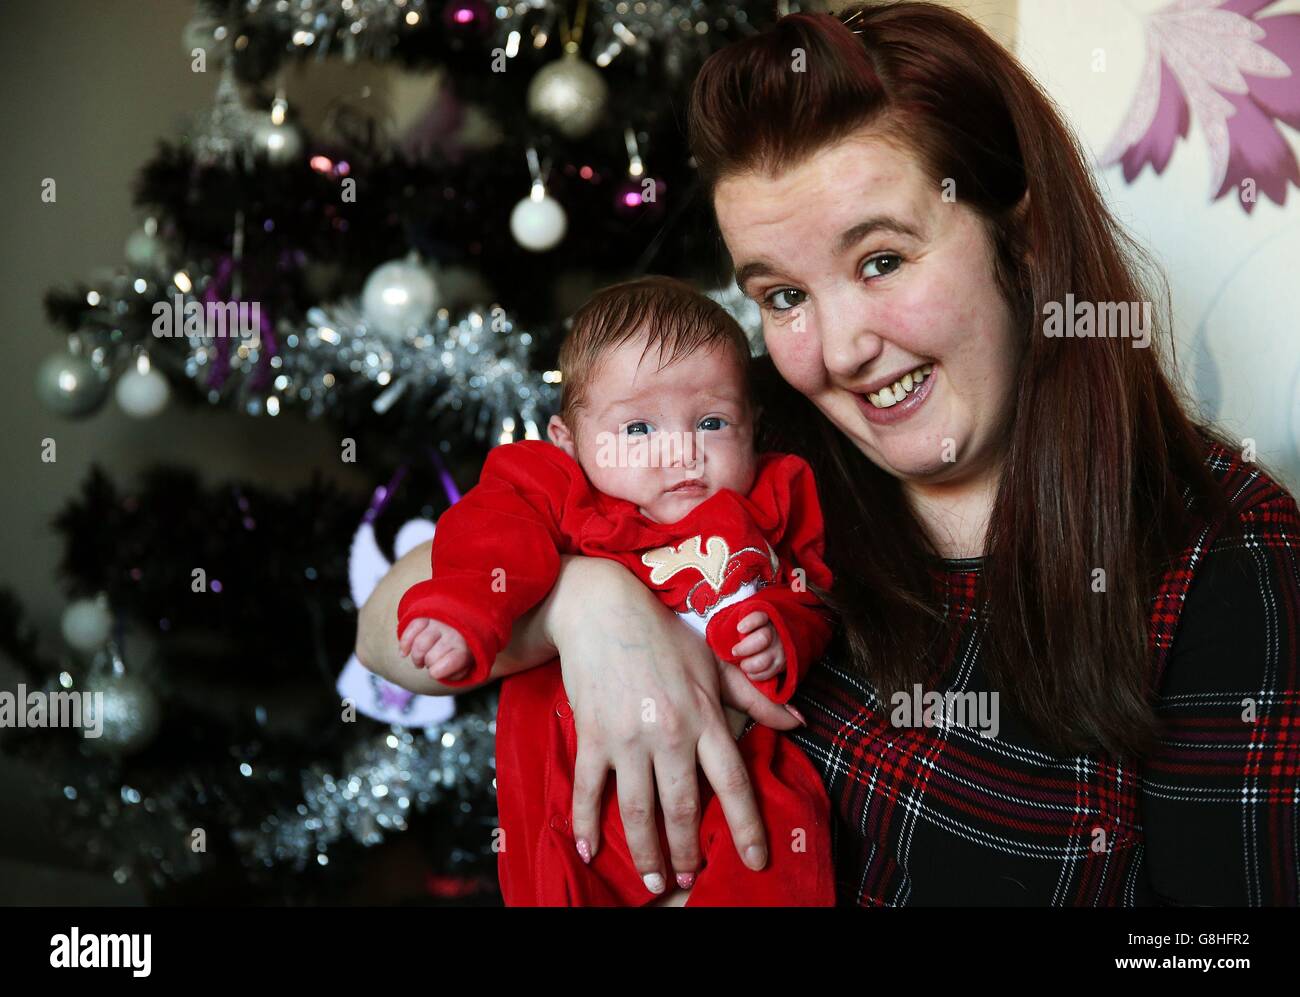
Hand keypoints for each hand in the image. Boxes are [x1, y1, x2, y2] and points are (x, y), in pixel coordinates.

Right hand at [398, 617, 471, 681]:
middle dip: (427, 665)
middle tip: (429, 665)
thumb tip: (436, 672)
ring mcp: (439, 621)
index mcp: (465, 646)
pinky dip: (404, 644)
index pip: (449, 663)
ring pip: (419, 645)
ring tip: (419, 661)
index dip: (436, 672)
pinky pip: (411, 629)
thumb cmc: (464, 647)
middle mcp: (453, 632)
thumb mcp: (468, 663)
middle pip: (430, 657)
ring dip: (416, 658)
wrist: (467, 620)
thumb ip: (456, 673)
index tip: (434, 672)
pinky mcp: (426, 614)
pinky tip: (404, 653)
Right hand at [545, 558, 800, 895]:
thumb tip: (798, 722)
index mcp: (706, 717)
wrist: (603, 609)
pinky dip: (586, 823)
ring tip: (653, 880)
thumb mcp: (716, 663)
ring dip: (647, 852)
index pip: (733, 784)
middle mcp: (671, 733)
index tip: (756, 861)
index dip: (746, 828)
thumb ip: (757, 697)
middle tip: (688, 878)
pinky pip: (589, 790)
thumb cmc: (664, 636)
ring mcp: (629, 737)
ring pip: (639, 810)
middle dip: (686, 853)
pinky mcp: (593, 735)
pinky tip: (589, 849)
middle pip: (683, 808)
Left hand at [729, 611, 785, 681]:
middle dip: (746, 647)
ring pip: (766, 658)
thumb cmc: (745, 637)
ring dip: (750, 664)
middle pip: (763, 637)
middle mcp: (774, 631)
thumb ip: (730, 627)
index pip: (760, 617)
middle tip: (735, 652)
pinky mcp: (782, 664)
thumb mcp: (739, 627)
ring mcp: (780, 648)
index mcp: (763, 618)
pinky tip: (750, 673)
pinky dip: (758, 675)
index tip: (739, 629)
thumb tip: (715, 635)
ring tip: (743, 665)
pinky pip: (771, 672)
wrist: (764, 649)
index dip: (751, 622)